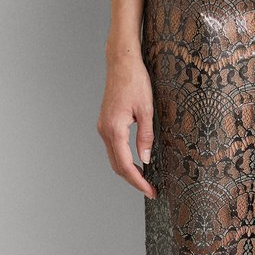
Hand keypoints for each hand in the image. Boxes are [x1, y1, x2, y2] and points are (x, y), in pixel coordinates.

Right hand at [97, 51, 156, 198]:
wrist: (121, 62)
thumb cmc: (135, 81)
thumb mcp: (147, 110)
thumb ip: (146, 136)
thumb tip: (146, 159)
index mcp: (115, 129)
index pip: (125, 165)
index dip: (138, 182)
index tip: (151, 191)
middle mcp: (105, 130)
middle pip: (117, 166)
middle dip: (133, 180)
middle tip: (150, 190)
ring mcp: (103, 127)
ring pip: (114, 158)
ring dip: (128, 171)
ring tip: (145, 179)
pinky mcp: (106, 122)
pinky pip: (114, 148)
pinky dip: (124, 159)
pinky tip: (136, 162)